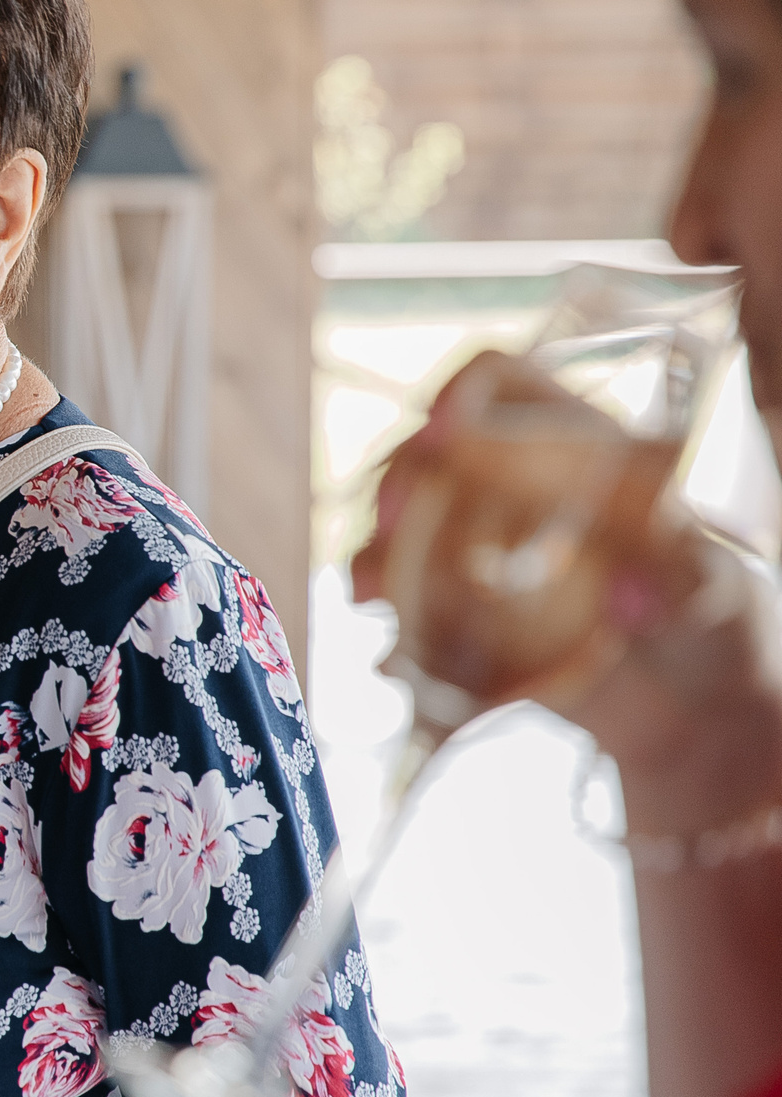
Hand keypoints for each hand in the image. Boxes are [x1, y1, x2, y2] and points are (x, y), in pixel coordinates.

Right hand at [352, 350, 781, 834]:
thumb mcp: (721, 591)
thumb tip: (632, 605)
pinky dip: (384, 606)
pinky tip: (385, 634)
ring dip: (377, 548)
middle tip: (394, 521)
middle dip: (400, 478)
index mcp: (579, 446)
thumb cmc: (718, 631)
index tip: (442, 434)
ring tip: (373, 590)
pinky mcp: (454, 607)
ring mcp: (475, 543)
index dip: (466, 395)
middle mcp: (514, 482)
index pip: (506, 382)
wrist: (688, 714)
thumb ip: (689, 585)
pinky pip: (400, 593)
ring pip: (401, 520)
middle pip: (430, 449)